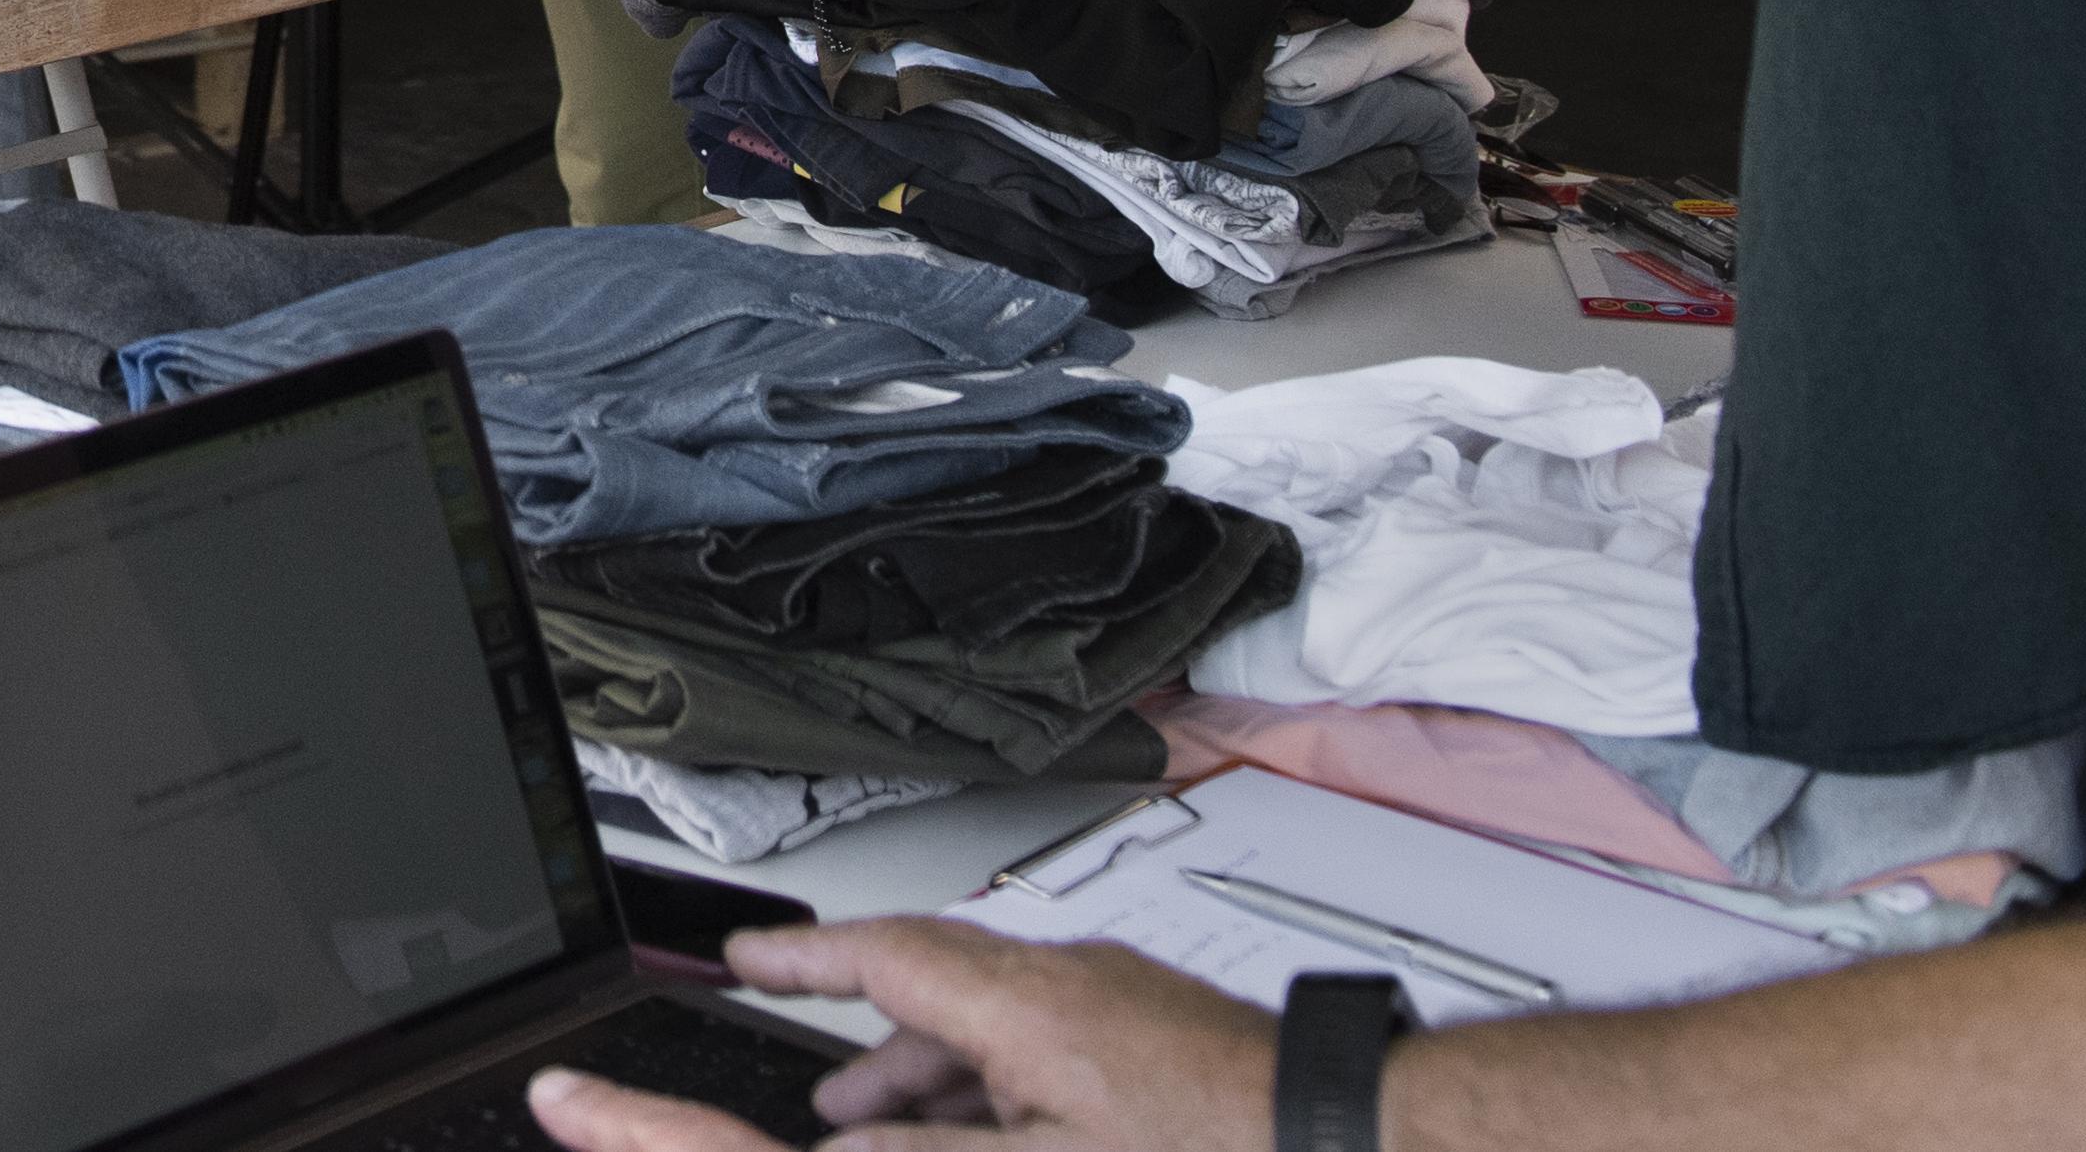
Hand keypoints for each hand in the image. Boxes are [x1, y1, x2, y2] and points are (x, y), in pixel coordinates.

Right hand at [528, 921, 1267, 1149]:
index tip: (748, 957)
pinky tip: (995, 1127)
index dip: (804, 957)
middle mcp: (1064, 979)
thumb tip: (848, 1148)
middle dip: (862, 1028)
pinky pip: (1038, 1034)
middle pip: (932, 981)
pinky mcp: (1146, 1024)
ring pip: (988, 1016)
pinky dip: (991, 1076)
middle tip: (813, 1071)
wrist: (1337, 1131)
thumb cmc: (1212, 1147)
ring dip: (930, 1065)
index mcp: (1025, 1004)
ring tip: (889, 1121)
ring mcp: (1110, 996)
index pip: (884, 953)